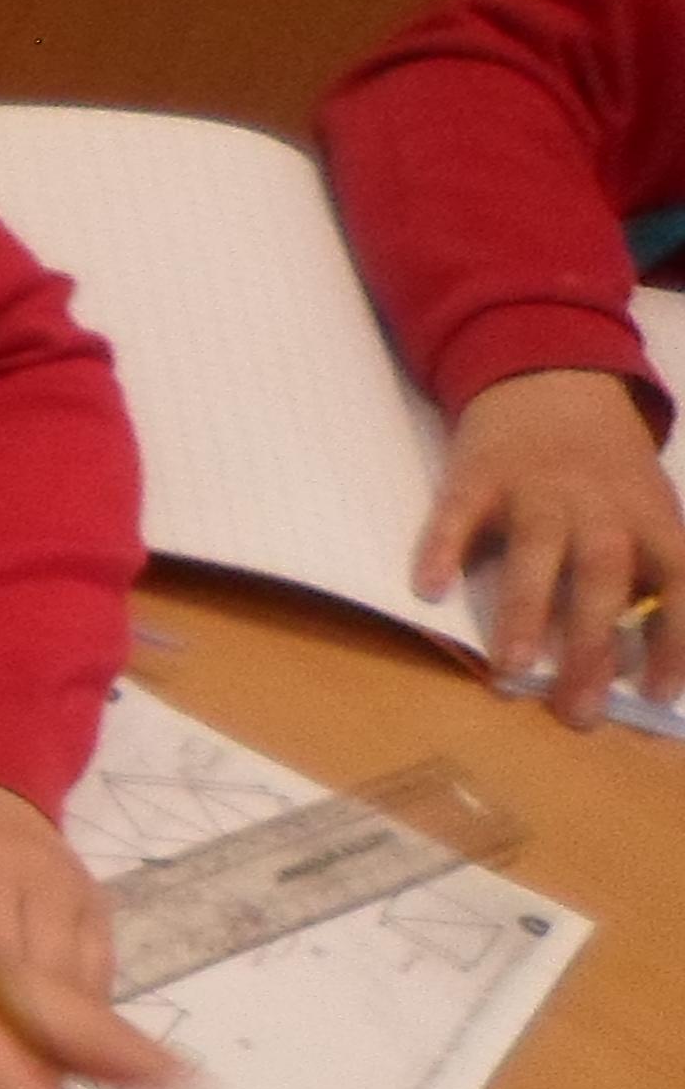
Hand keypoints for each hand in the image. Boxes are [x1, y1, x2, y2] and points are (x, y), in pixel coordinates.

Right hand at [417, 367, 684, 729]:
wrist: (553, 378)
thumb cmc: (602, 466)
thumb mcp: (646, 509)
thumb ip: (646, 570)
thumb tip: (643, 658)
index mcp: (647, 514)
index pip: (679, 578)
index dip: (676, 638)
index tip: (662, 696)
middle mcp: (597, 502)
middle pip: (602, 572)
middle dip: (591, 644)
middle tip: (576, 711)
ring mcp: (535, 487)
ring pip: (538, 549)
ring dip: (527, 611)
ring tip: (510, 671)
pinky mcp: (478, 477)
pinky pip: (459, 516)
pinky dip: (444, 550)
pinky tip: (429, 591)